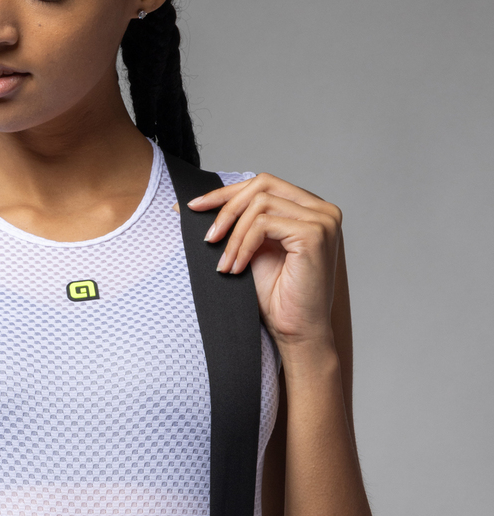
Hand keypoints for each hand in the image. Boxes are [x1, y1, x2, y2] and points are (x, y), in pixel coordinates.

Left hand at [187, 174, 341, 351]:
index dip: (226, 192)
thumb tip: (197, 203)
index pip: (263, 183)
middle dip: (226, 207)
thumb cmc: (276, 297)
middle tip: (207, 237)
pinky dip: (243, 245)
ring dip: (233, 235)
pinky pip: (264, 224)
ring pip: (260, 204)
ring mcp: (322, 220)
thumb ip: (238, 223)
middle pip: (262, 184)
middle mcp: (321, 209)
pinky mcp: (314, 234)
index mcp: (308, 209)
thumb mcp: (250, 249)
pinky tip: (236, 268)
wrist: (296, 332)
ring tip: (224, 263)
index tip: (194, 207)